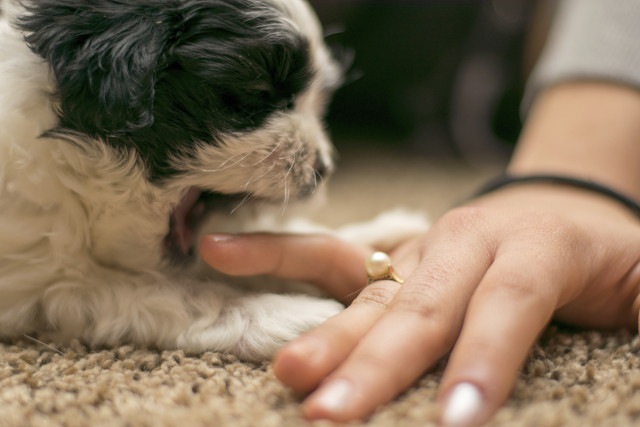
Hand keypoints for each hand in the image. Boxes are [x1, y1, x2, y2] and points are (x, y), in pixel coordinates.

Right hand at [200, 185, 639, 424]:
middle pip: (421, 308)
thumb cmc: (604, 256)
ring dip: (328, 338)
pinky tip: (219, 250)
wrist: (562, 206)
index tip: (454, 423)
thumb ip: (638, 312)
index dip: (483, 360)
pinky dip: (275, 254)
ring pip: (369, 294)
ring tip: (290, 378)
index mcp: (536, 247)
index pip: (507, 307)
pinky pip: (327, 255)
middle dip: (378, 367)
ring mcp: (420, 248)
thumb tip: (634, 384)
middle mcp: (466, 242)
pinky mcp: (390, 258)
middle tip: (333, 419)